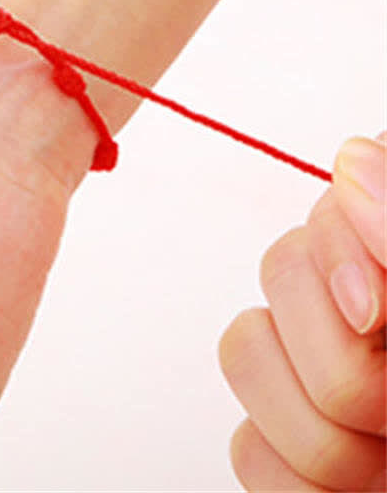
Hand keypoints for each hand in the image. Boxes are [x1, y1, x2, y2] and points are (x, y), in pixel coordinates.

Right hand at [220, 134, 385, 490]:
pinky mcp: (285, 439)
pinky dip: (298, 484)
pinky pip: (246, 443)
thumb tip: (353, 159)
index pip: (340, 192)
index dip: (343, 248)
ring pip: (244, 350)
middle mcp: (361, 299)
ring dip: (326, 436)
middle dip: (346, 367)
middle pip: (279, 268)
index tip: (380, 319)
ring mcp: (316, 368)